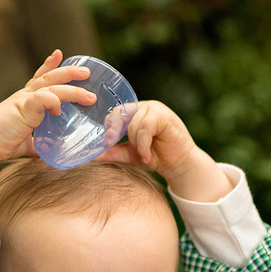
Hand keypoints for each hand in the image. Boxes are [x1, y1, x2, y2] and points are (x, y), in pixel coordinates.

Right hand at [0, 50, 96, 222]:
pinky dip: (54, 101)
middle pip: (49, 77)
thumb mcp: (26, 142)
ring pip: (51, 87)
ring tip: (89, 96)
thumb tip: (51, 150)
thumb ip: (39, 143)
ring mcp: (23, 100)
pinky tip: (59, 110)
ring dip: (72, 89)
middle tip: (86, 71)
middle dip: (69, 72)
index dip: (49, 65)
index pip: (39, 77)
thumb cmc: (1, 143)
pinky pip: (43, 98)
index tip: (59, 53)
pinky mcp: (22, 108)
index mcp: (25, 100)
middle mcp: (24, 96)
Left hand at [95, 100, 231, 202]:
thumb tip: (92, 155)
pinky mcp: (164, 115)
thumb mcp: (130, 154)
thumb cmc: (155, 157)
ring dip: (136, 144)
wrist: (178, 165)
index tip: (106, 144)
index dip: (109, 127)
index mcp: (134, 112)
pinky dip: (144, 145)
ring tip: (143, 157)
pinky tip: (148, 157)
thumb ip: (113, 152)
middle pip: (121, 115)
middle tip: (120, 149)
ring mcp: (154, 109)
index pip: (114, 113)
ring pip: (133, 124)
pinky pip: (145, 128)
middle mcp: (143, 107)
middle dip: (117, 133)